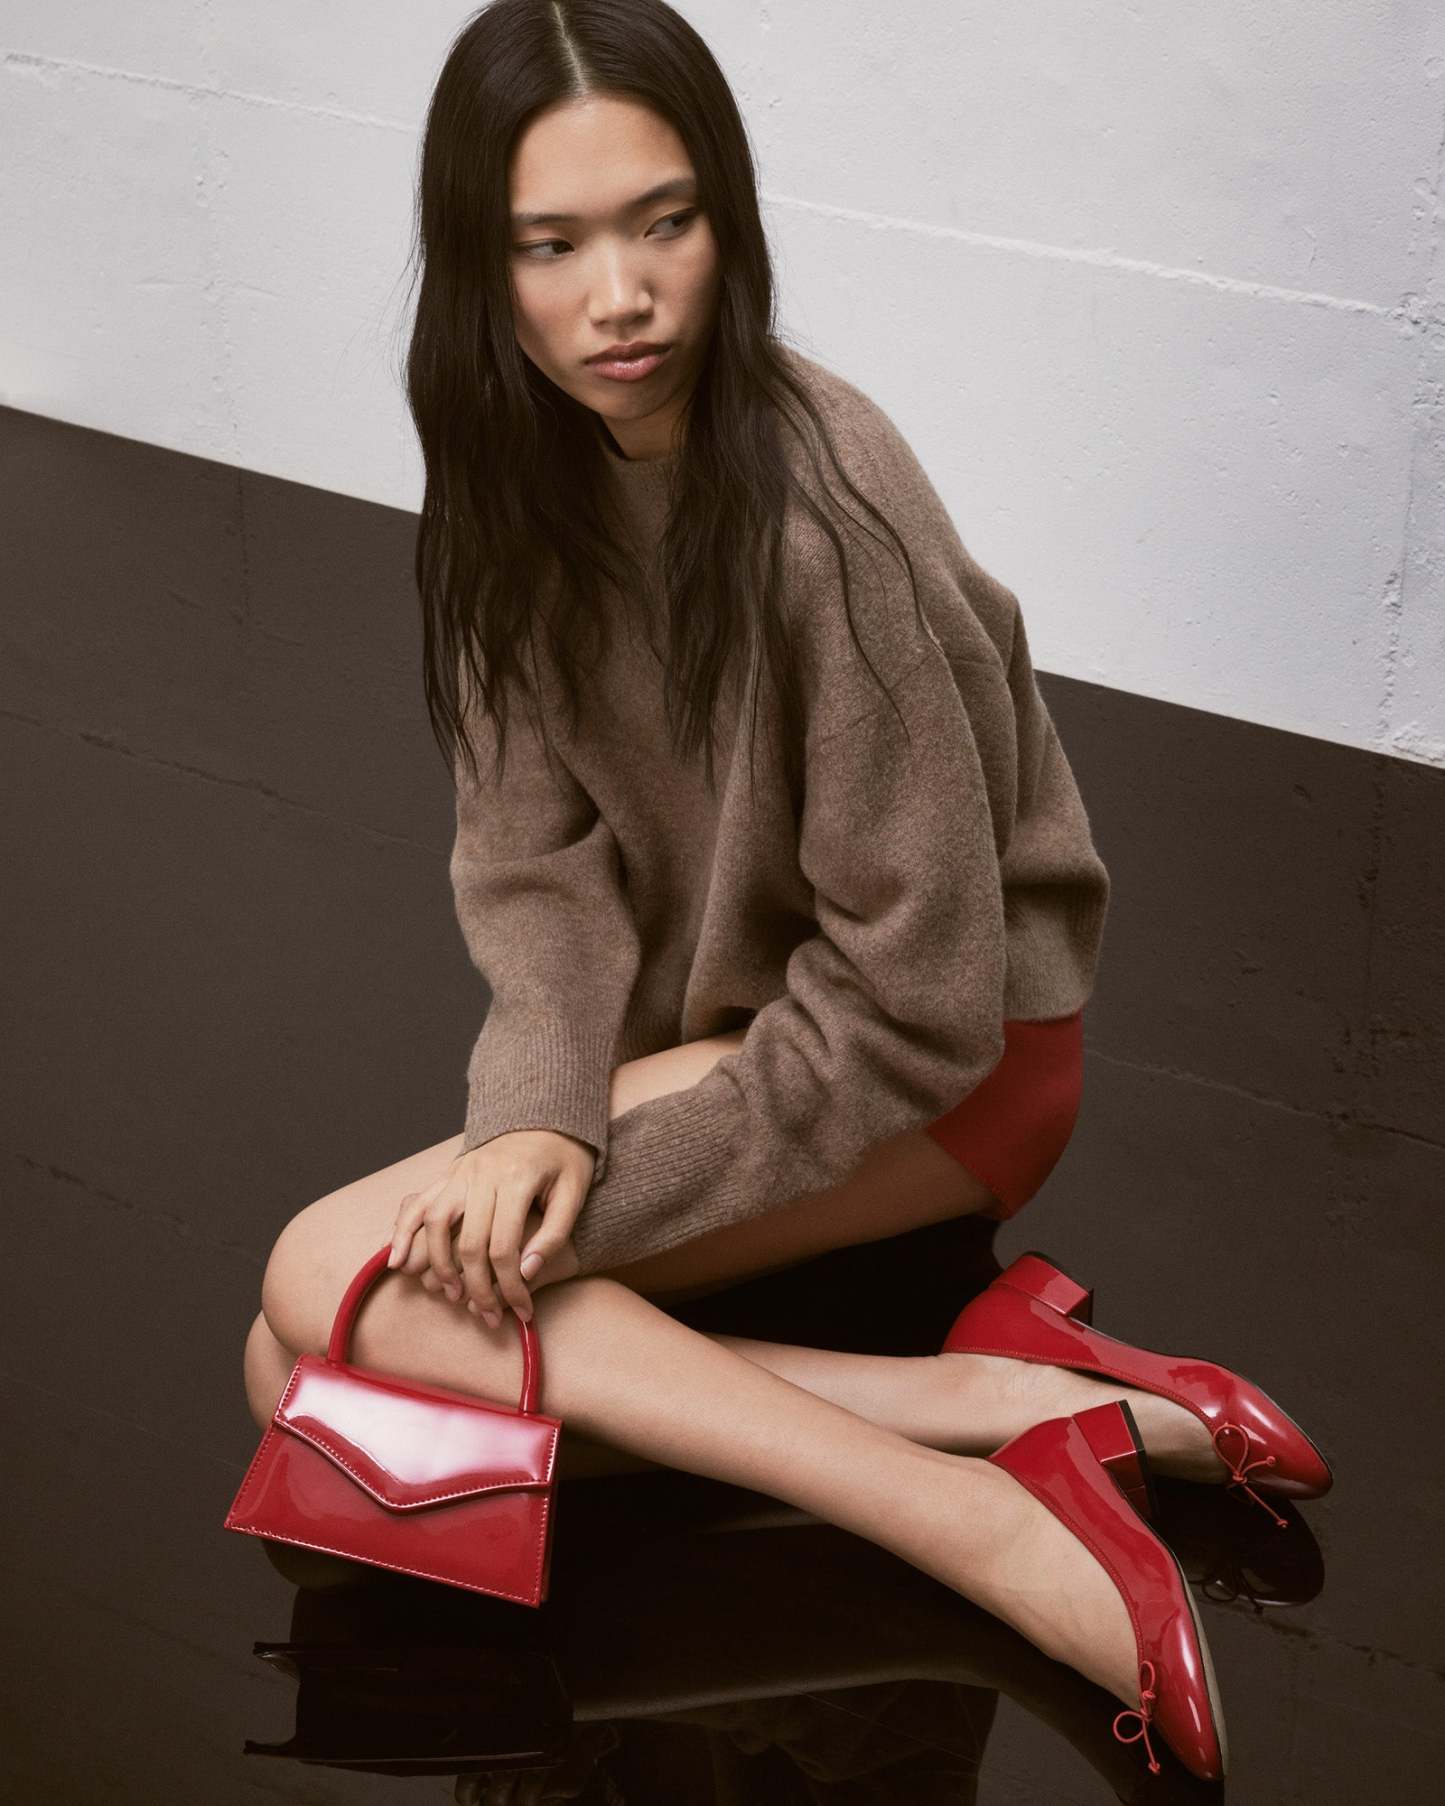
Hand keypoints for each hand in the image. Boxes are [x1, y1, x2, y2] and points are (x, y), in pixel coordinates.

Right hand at [386, 1129, 593, 1324]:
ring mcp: (462, 1170)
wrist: (549, 1117)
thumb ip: (554, 1233)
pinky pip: (419, 1202)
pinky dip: (403, 1231)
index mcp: (517, 1179)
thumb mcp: (575, 1193)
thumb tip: (526, 1272)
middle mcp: (483, 1174)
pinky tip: (396, 1260)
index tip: (524, 1312)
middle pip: (469, 1243)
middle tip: (489, 1316)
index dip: (512, 1286)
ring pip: (437, 1223)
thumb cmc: (567, 1159)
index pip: (505, 1247)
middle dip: (478, 1287)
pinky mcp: (451, 1171)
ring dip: (439, 1265)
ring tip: (453, 1295)